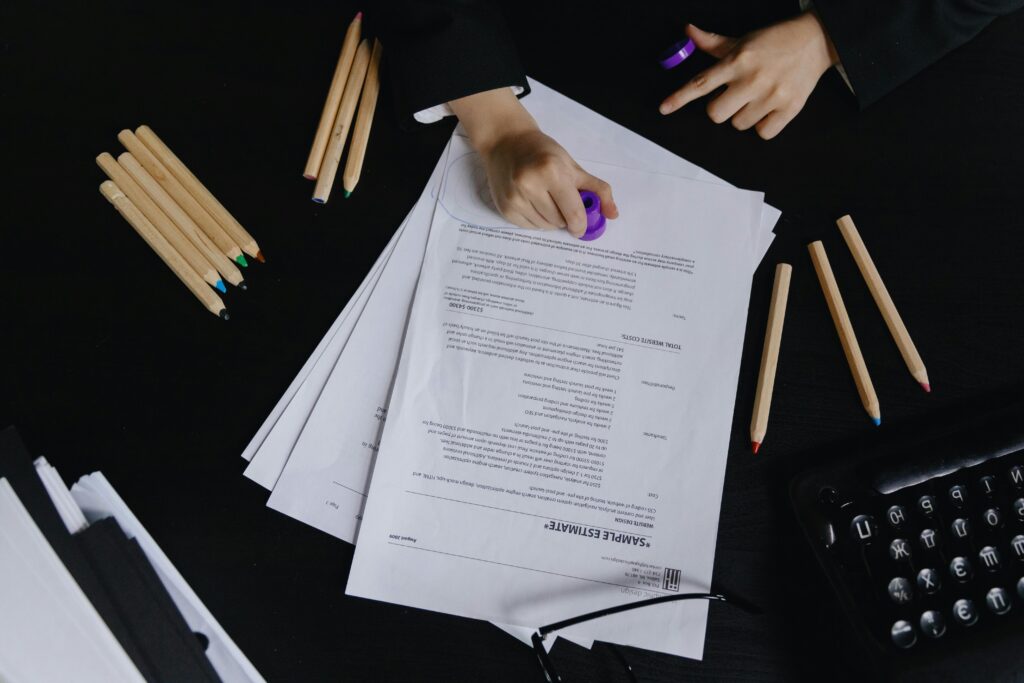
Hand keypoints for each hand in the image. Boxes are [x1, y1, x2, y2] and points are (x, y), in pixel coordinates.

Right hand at [450, 88, 617, 235]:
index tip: (581, 226)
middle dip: (565, 218)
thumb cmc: (543, 153)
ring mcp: (515, 198)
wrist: (506, 143)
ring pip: (544, 227)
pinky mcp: (505, 208)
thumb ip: (597, 190)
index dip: (581, 225)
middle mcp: (530, 185)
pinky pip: (528, 227)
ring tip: (546, 200)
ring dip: (551, 220)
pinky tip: (533, 203)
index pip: (574, 213)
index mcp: (552, 172)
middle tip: (561, 201)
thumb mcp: (573, 167)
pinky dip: (536, 220)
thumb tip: (612, 214)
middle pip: (559, 222)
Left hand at [659, 12, 839, 138]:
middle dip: (721, 108)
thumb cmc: (774, 42)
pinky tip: (769, 108)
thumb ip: (714, 44)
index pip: (701, 83)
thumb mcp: (742, 40)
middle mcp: (752, 79)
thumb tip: (688, 32)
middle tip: (734, 96)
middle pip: (716, 114)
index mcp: (737, 61)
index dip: (680, 97)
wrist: (816, 40)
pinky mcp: (789, 109)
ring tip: (757, 97)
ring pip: (738, 125)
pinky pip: (762, 133)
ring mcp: (771, 95)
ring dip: (743, 116)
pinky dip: (763, 125)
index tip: (664, 108)